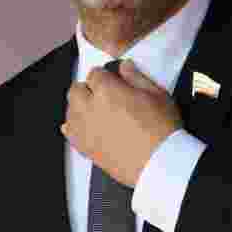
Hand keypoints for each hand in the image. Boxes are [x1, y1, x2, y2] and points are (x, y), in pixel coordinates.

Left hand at [62, 59, 181, 186]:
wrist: (160, 163)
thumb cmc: (162, 131)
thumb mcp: (157, 94)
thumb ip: (137, 77)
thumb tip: (125, 67)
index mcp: (107, 91)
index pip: (95, 73)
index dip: (105, 75)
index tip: (112, 81)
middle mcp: (90, 108)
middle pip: (76, 89)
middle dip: (88, 88)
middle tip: (103, 94)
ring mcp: (85, 129)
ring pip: (70, 109)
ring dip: (80, 106)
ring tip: (96, 110)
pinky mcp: (85, 148)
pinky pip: (68, 132)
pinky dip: (74, 127)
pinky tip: (85, 126)